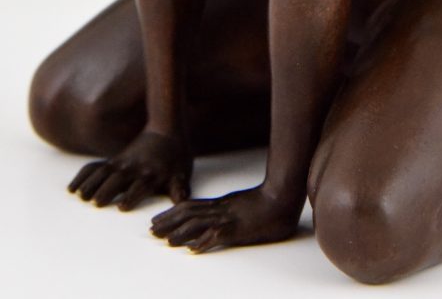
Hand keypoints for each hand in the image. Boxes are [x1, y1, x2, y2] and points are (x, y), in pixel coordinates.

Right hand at [67, 129, 191, 210]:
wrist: (166, 129)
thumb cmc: (176, 156)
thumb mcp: (182, 171)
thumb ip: (179, 188)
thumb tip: (181, 201)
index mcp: (152, 174)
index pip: (141, 187)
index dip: (132, 196)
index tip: (122, 206)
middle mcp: (134, 169)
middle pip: (119, 180)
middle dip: (108, 190)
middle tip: (96, 202)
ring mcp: (121, 163)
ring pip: (103, 173)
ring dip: (92, 184)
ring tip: (79, 195)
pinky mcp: (114, 161)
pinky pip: (95, 168)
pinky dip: (83, 177)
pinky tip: (71, 188)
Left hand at [151, 184, 301, 251]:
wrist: (283, 196)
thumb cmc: (269, 201)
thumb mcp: (243, 205)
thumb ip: (231, 210)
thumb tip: (220, 221)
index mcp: (221, 204)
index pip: (190, 206)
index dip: (172, 213)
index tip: (157, 220)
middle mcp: (220, 209)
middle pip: (188, 213)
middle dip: (168, 222)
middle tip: (152, 230)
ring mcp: (228, 217)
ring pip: (198, 223)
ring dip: (180, 233)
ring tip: (166, 242)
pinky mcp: (237, 228)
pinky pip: (217, 235)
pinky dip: (203, 242)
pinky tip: (193, 250)